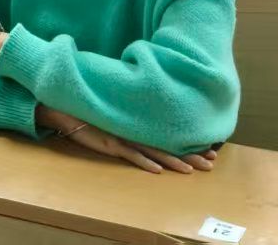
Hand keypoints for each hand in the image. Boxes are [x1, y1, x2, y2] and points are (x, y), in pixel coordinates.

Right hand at [36, 106, 216, 174]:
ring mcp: (122, 137)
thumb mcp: (116, 114)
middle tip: (212, 163)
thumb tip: (151, 123)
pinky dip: (143, 161)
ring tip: (192, 170)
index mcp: (138, 125)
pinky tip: (157, 170)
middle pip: (167, 145)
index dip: (190, 144)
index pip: (169, 137)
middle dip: (191, 154)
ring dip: (172, 161)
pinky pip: (129, 153)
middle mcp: (134, 130)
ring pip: (153, 151)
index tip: (212, 150)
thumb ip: (132, 118)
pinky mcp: (109, 142)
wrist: (66, 106)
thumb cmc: (91, 110)